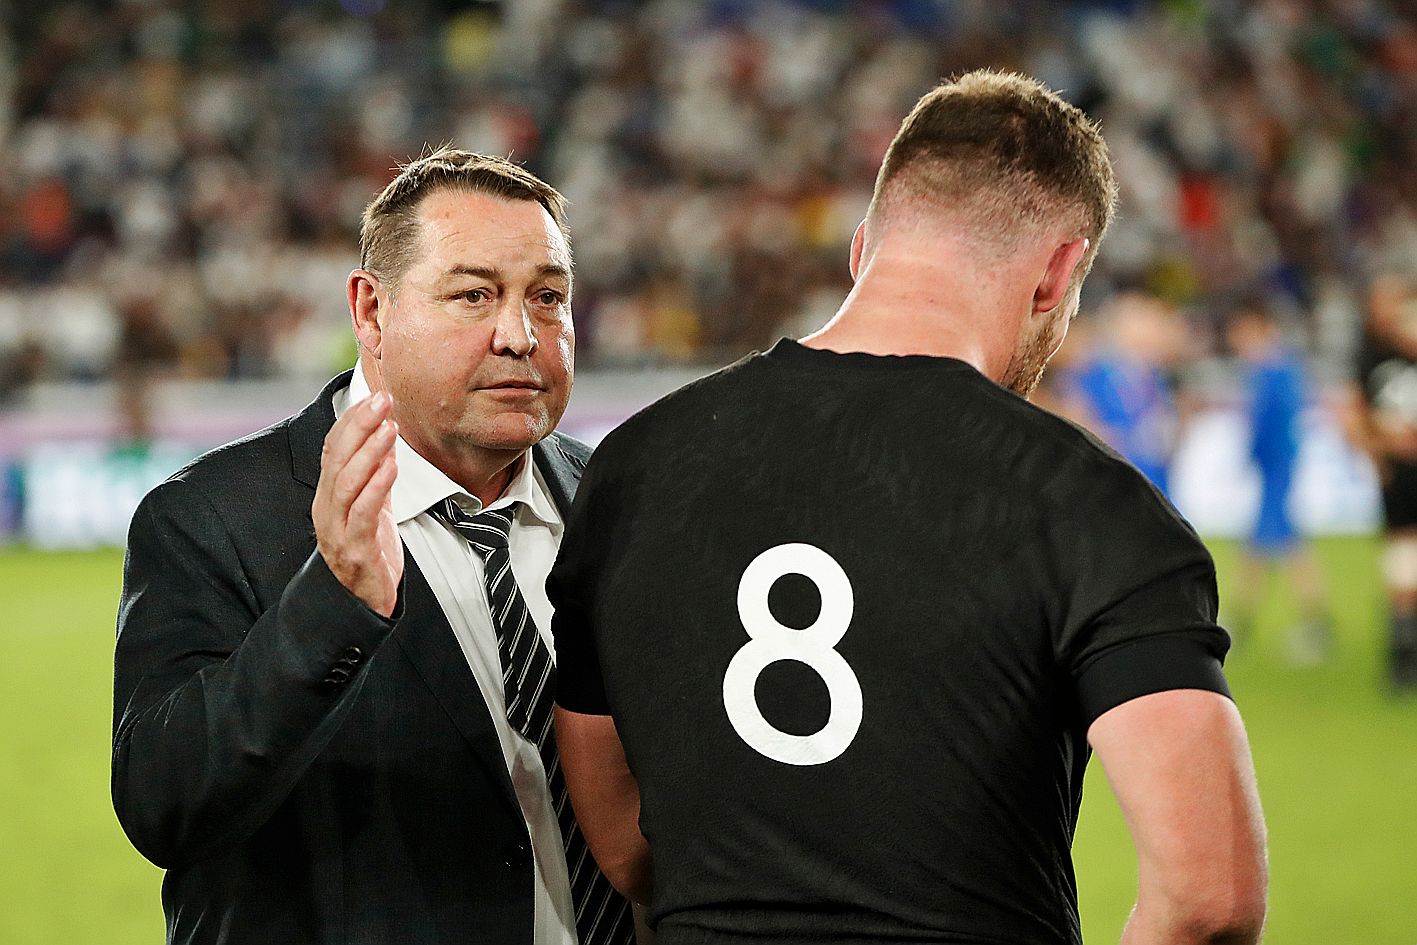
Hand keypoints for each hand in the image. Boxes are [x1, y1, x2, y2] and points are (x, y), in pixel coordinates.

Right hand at [313, 391, 403, 615]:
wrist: (361, 604)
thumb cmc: (368, 551)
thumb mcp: (373, 505)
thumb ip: (376, 473)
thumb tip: (386, 434)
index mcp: (329, 494)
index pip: (335, 447)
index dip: (353, 419)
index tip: (377, 395)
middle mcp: (326, 507)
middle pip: (337, 458)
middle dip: (360, 425)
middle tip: (383, 400)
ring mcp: (336, 529)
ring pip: (345, 482)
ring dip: (368, 451)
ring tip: (389, 428)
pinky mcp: (353, 550)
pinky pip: (362, 514)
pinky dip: (376, 487)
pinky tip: (391, 467)